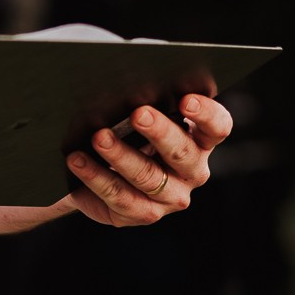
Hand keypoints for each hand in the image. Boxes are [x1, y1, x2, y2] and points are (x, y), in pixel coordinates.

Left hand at [59, 94, 232, 227]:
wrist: (101, 169)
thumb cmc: (127, 130)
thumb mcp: (140, 114)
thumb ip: (145, 100)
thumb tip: (125, 81)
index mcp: (200, 139)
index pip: (217, 127)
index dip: (206, 114)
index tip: (185, 100)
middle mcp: (191, 170)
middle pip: (182, 152)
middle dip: (159, 132)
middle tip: (138, 114)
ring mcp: (171, 196)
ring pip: (148, 177)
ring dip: (121, 155)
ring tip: (99, 137)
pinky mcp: (143, 213)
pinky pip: (120, 197)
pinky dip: (96, 177)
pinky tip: (78, 161)